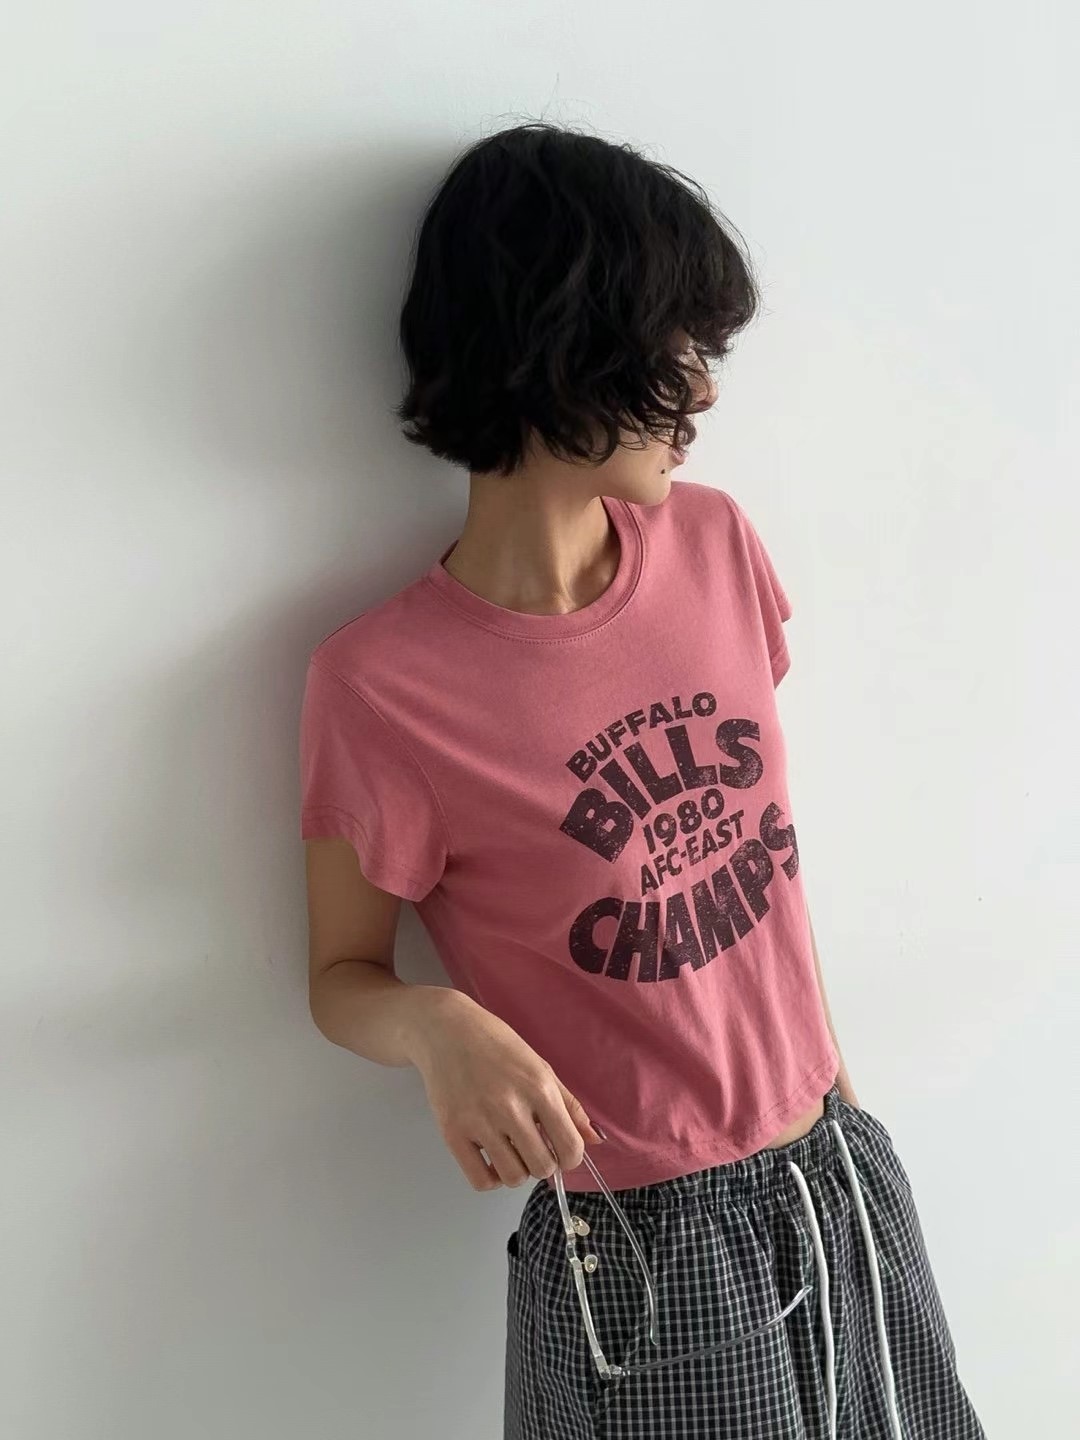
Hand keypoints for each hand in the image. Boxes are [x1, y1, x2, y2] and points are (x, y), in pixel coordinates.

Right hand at [409, 992, 604, 1190]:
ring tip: (510, 1149)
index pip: (570, 1148)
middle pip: (542, 1167)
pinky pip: (480, 1180)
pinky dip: (490, 1178)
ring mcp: (479, 1121)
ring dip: (517, 1170)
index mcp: (539, 1088)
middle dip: (543, 1163)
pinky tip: (490, 1157)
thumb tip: (594, 1138)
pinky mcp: (452, 1133)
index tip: (560, 1149)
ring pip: (513, 1177)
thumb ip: (569, 1105)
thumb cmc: (496, 1045)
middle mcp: (510, 1107)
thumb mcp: (540, 1066)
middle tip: (532, 1146)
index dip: (570, 1156)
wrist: (446, 1031)